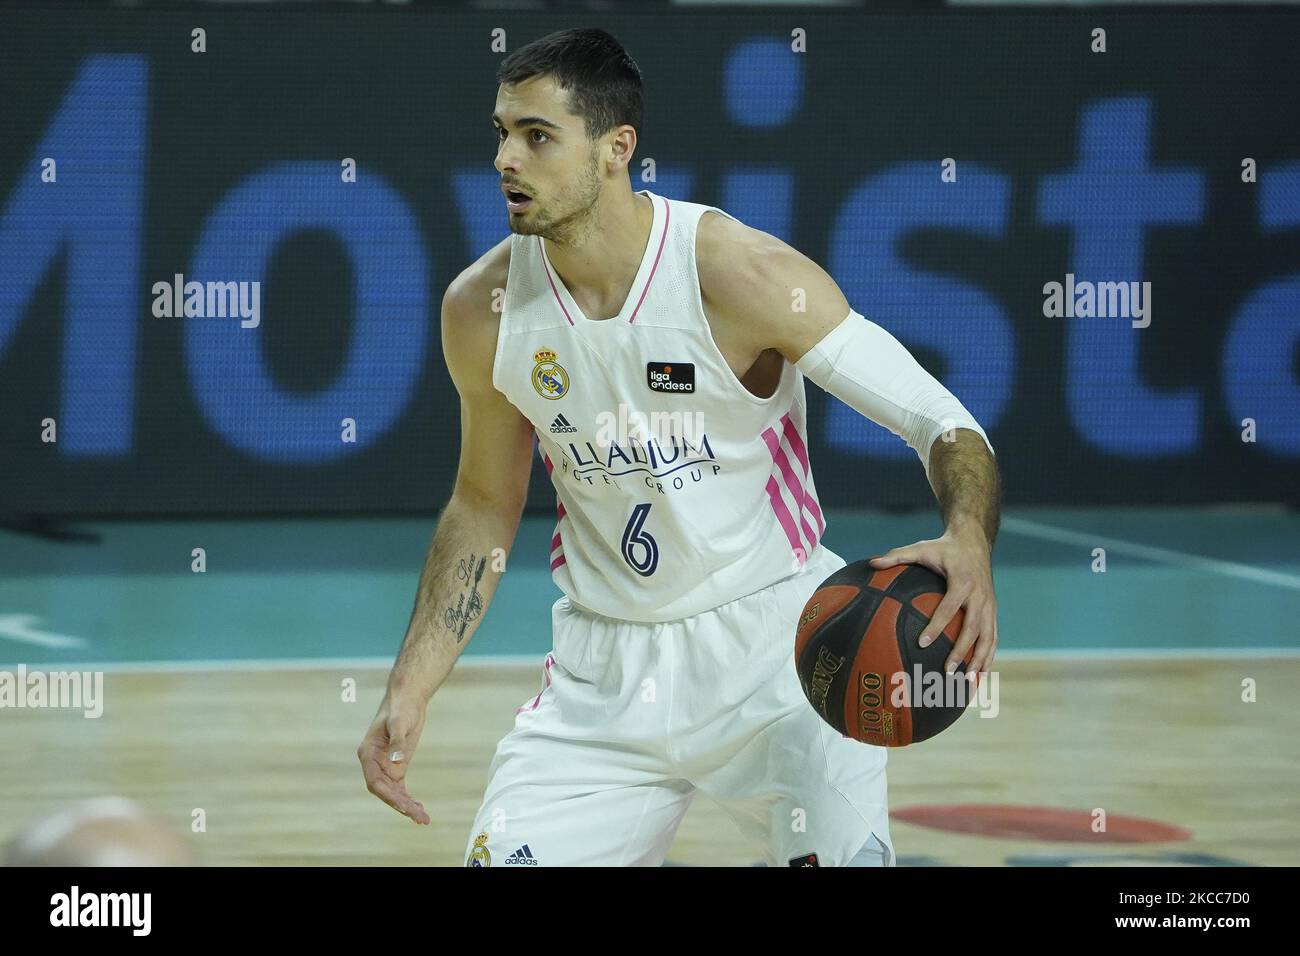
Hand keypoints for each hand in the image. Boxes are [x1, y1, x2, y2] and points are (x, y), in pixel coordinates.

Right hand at [358, 691, 431, 824]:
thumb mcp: (400, 722)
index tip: (403, 806)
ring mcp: (385, 765)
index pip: (374, 781)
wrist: (407, 697)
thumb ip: (398, 742)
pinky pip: (400, 787)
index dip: (388, 796)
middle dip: (401, 805)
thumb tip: (397, 762)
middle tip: (420, 817)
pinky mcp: (397, 764)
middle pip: (385, 791)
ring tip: (423, 819)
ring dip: (406, 806)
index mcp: (367, 753)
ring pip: (393, 792)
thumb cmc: (400, 707)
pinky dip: (408, 798)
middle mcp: (374, 762)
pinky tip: (419, 809)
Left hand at [867, 523, 997, 677]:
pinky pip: (993, 637)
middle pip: (973, 627)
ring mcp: (989, 605)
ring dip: (980, 661)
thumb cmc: (943, 548)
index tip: (921, 643)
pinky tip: (979, 677)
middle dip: (961, 651)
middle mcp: (980, 595)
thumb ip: (896, 556)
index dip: (936, 625)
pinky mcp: (993, 611)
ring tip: (968, 683)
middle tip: (946, 671)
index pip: (950, 607)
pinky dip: (988, 657)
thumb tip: (871, 564)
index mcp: (962, 581)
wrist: (974, 542)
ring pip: (988, 637)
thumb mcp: (921, 547)